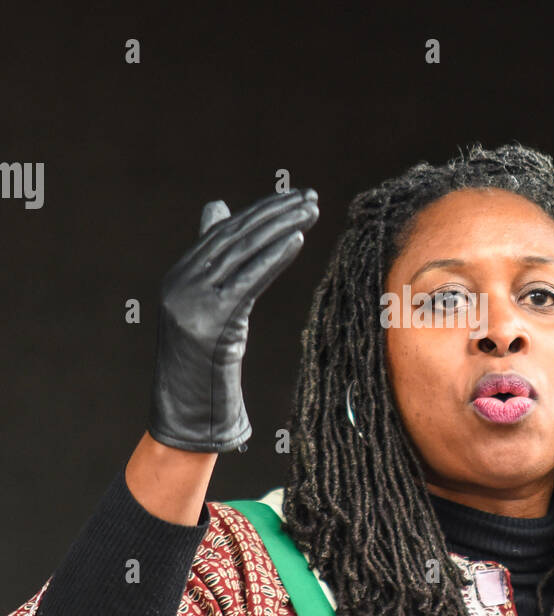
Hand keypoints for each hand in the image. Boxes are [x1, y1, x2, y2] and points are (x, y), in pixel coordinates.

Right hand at [147, 189, 318, 451]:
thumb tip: (217, 207)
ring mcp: (192, 301)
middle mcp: (180, 282)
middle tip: (311, 198)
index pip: (225, 232)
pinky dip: (273, 257)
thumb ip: (214, 264)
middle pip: (236, 237)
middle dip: (275, 214)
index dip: (260, 212)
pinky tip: (297, 240)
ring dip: (282, 228)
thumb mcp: (207, 308)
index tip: (294, 199)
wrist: (187, 417)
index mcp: (179, 276)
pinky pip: (248, 280)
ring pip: (244, 253)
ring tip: (312, 212)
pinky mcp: (211, 320)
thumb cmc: (204, 368)